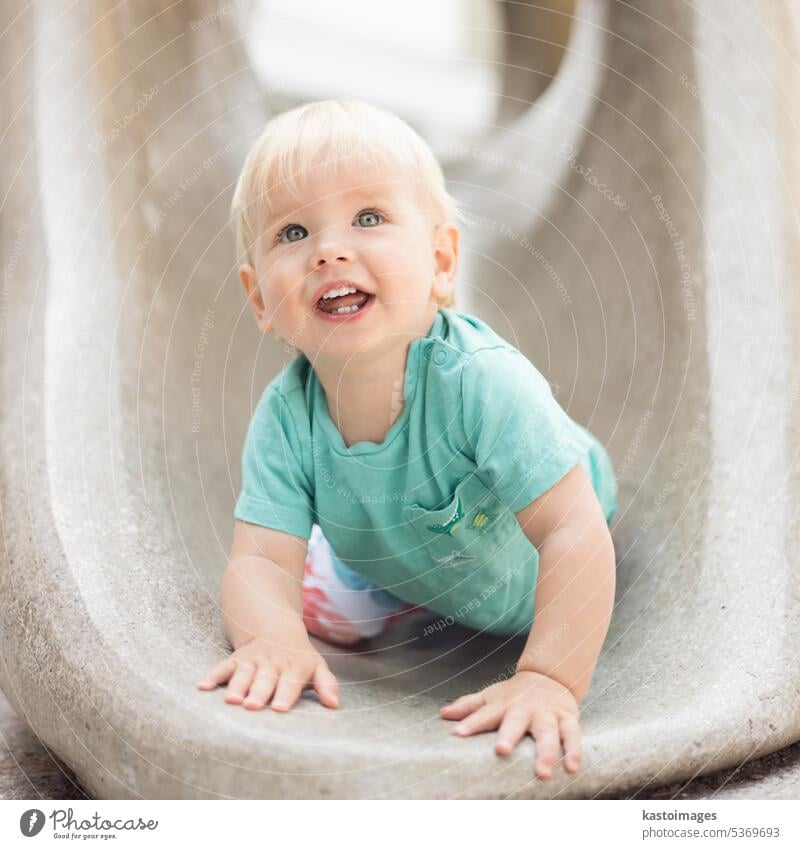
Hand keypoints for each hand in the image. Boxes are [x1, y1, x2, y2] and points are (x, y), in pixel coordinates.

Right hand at [196, 633, 339, 711]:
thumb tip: (335, 705)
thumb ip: (327, 685)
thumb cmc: (299, 658)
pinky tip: (202, 687)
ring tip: (230, 700)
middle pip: (265, 680)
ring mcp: (253, 660)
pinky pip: (223, 666)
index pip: (290, 683)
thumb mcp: (317, 667)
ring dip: (237, 685)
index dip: (285, 695)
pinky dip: (213, 675)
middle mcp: (273, 663)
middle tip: (251, 706)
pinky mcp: (237, 659)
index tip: (279, 708)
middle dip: (258, 692)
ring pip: (244, 673)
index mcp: (295, 667)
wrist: (277, 630)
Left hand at [440, 670, 580, 779]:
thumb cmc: (514, 694)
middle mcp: (525, 708)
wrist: (549, 676)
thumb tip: (443, 714)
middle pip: (516, 721)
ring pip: (548, 731)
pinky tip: (572, 767)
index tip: (458, 733)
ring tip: (543, 773)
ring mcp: (547, 713)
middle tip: (501, 750)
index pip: (484, 714)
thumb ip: (469, 706)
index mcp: (503, 704)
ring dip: (546, 751)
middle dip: (509, 735)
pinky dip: (574, 750)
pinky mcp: (568, 718)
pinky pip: (572, 734)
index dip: (471, 723)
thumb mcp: (491, 696)